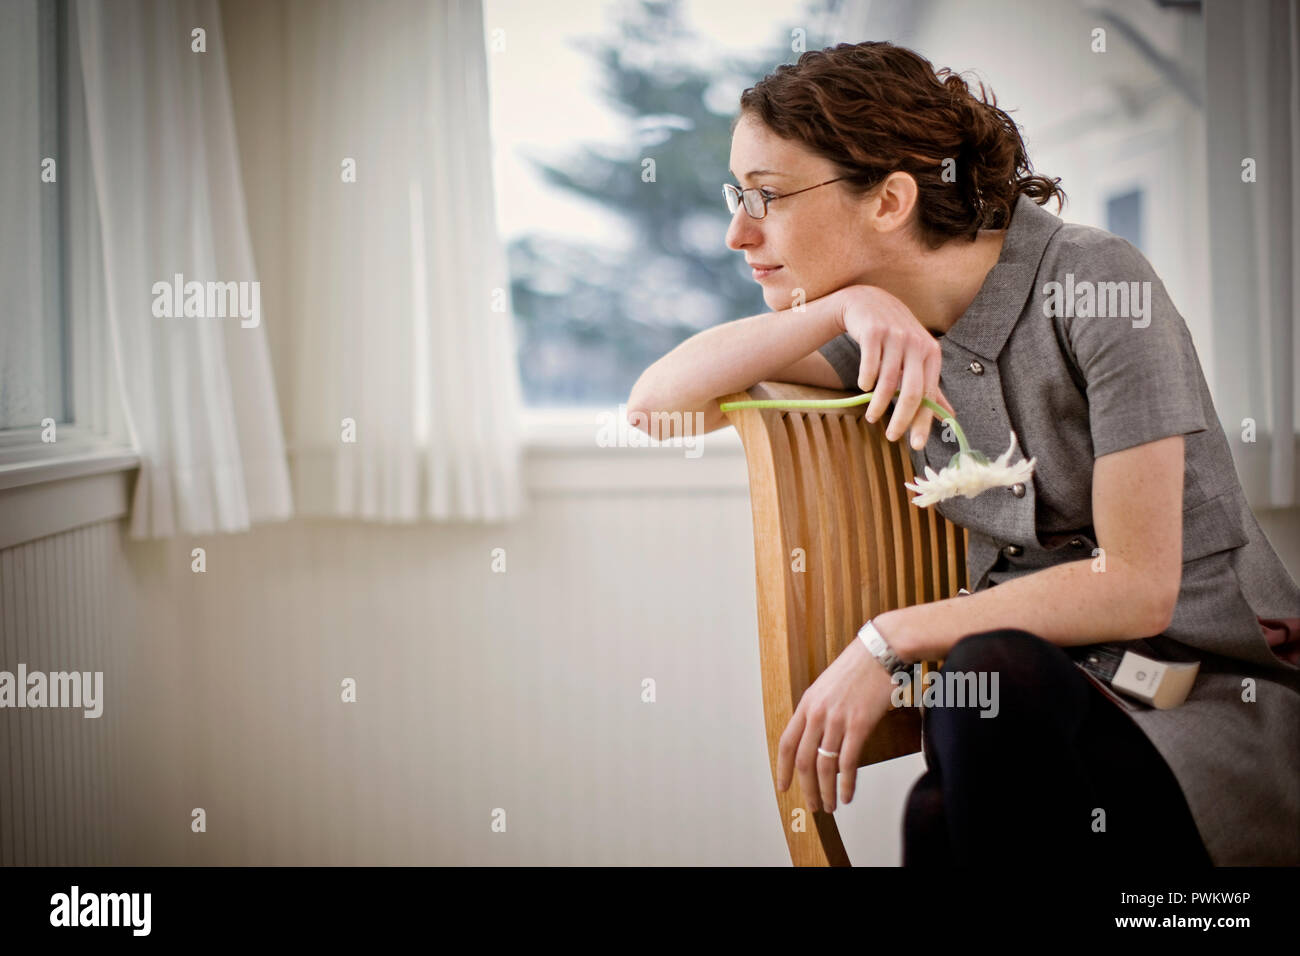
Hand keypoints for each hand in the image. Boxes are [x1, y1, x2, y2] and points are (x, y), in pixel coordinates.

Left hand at [776, 627, 898, 812]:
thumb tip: (817, 738)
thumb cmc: (858, 667)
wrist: (880, 650)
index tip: (784, 787)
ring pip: (824, 766)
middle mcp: (817, 713)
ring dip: (826, 791)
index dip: (782, 769)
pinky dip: (847, 783)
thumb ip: (818, 710)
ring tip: (831, 806)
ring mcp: (837, 719)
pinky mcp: (859, 724)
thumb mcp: (827, 686)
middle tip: (812, 806)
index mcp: (807, 704)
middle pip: (804, 761)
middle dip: (806, 788)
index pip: (786, 743)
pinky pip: (848, 762)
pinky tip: (848, 794)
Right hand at [838, 285, 957, 450]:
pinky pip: (869, 366)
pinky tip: (864, 386)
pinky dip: (865, 381)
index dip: (924, 422)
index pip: (930, 395)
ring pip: (887, 382)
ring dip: (877, 405)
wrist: (868, 303)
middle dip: (901, 419)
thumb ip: (930, 386)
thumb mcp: (916, 357)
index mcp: (931, 353)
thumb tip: (949, 416)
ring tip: (872, 417)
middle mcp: (917, 344)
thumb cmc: (895, 336)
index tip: (916, 445)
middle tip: (892, 438)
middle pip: (912, 392)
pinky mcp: (874, 332)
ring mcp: (895, 336)